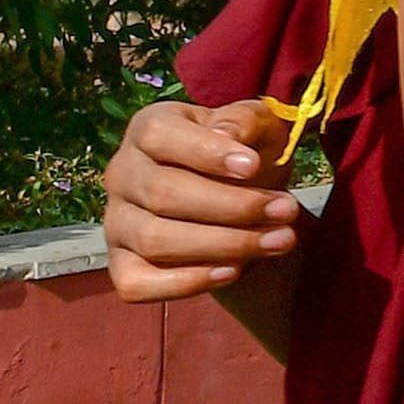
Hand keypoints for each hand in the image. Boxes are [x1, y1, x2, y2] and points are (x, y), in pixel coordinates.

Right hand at [101, 94, 302, 301]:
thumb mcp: (259, 125)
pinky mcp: (122, 263)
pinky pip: (136, 283)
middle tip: (287, 210)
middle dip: (233, 206)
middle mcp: (122, 174)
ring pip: (155, 240)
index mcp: (148, 129)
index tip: (254, 166)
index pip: (159, 136)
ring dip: (225, 245)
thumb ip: (245, 121)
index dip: (206, 154)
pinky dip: (185, 283)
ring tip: (280, 240)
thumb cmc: (248, 153)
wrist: (244, 196)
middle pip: (163, 194)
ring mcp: (116, 221)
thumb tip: (227, 136)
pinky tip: (233, 271)